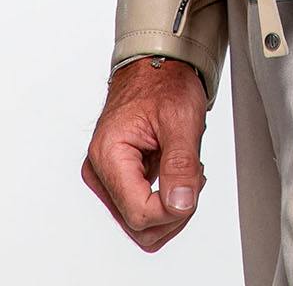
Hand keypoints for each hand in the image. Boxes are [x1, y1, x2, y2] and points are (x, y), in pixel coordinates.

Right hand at [82, 56, 208, 252]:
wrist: (155, 67)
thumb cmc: (163, 82)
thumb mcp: (181, 118)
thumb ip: (181, 165)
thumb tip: (181, 204)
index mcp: (108, 154)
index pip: (139, 214)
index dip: (172, 210)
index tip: (193, 186)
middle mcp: (100, 170)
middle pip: (139, 226)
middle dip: (173, 211)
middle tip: (193, 177)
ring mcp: (107, 177)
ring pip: (141, 224)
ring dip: (171, 207)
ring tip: (185, 172)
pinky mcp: (117, 179)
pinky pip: (142, 209)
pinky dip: (165, 200)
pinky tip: (175, 174)